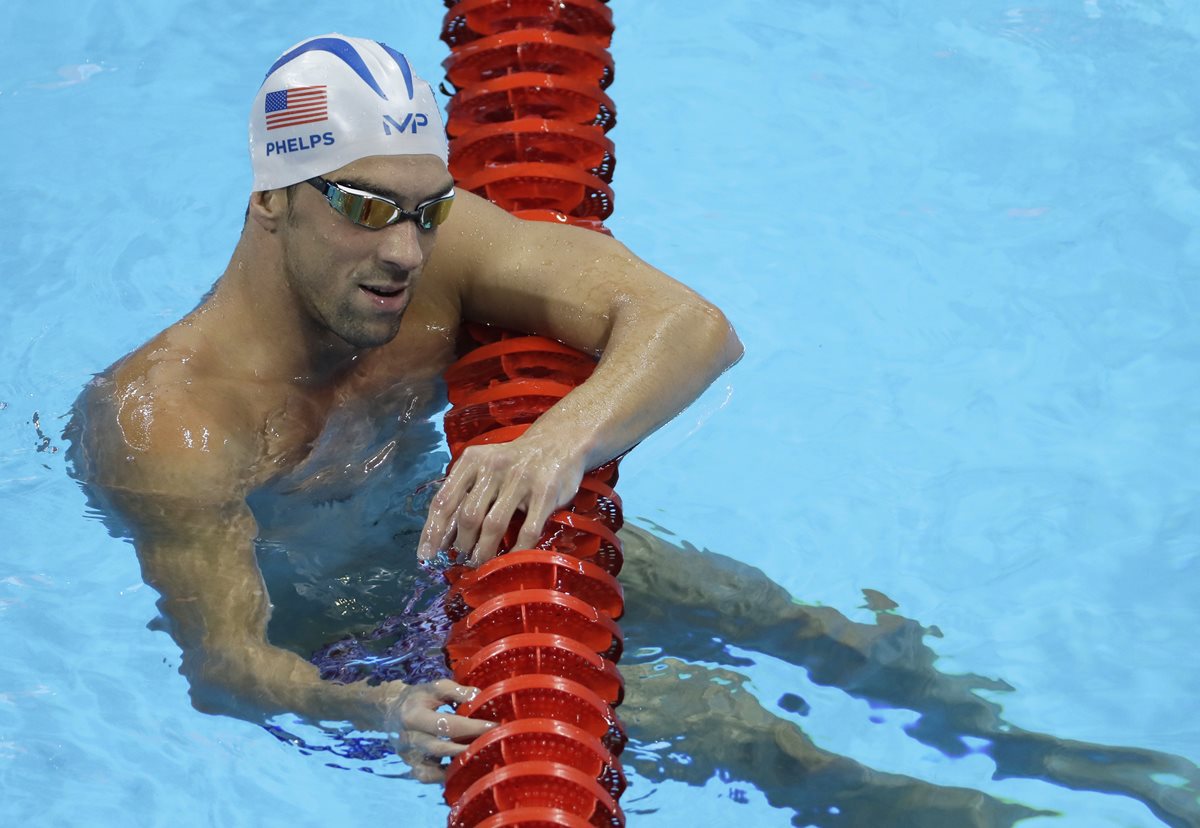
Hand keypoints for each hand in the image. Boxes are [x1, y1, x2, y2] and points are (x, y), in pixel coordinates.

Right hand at [384, 679, 495, 782]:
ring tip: (479, 757)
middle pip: (439, 747)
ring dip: (456, 764)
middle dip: (467, 747)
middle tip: (490, 744)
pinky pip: (427, 777)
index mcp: (414, 715)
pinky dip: (443, 776)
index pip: (447, 723)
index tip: (493, 726)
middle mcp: (409, 738)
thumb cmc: (418, 698)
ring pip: (432, 768)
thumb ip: (456, 691)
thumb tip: (479, 697)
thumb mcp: (434, 688)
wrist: (390, 711)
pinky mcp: (410, 765)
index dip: (472, 726)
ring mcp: (408, 755)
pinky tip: (461, 768)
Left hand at [417, 436, 584, 566]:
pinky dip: (516, 550)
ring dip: (484, 551)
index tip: (426, 556)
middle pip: (468, 516)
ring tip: (480, 562)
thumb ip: (463, 494)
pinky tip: (510, 558)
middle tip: (462, 559)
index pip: (444, 500)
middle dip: (462, 544)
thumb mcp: (483, 468)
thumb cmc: (512, 463)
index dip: (432, 531)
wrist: (558, 442)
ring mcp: (521, 479)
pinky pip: (527, 530)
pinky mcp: (545, 493)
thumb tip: (441, 537)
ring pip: (494, 525)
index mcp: (472, 461)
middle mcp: (494, 468)